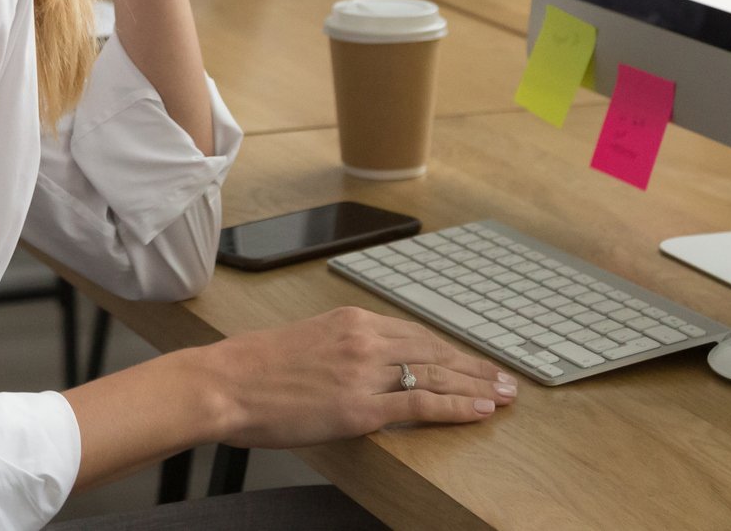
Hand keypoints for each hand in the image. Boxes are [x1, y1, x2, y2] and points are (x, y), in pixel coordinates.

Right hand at [197, 307, 515, 447]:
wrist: (223, 383)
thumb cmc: (253, 369)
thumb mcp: (305, 343)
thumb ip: (341, 350)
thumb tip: (364, 368)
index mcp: (350, 320)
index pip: (415, 334)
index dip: (449, 350)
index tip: (472, 360)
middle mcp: (363, 339)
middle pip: (434, 351)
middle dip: (475, 366)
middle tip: (507, 378)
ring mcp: (364, 372)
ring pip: (436, 375)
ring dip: (476, 385)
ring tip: (505, 395)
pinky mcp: (359, 407)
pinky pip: (421, 405)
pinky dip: (456, 407)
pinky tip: (479, 410)